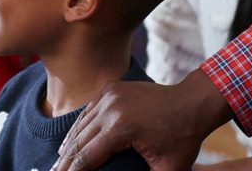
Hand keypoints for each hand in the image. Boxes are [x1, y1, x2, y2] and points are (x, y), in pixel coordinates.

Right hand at [53, 69, 233, 170]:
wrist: (192, 102)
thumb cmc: (182, 140)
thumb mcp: (168, 170)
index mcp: (121, 128)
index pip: (87, 157)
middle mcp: (110, 108)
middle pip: (79, 141)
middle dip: (66, 162)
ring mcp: (109, 95)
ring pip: (80, 125)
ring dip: (69, 145)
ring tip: (59, 162)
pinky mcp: (111, 89)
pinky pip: (88, 112)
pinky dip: (79, 128)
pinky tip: (72, 141)